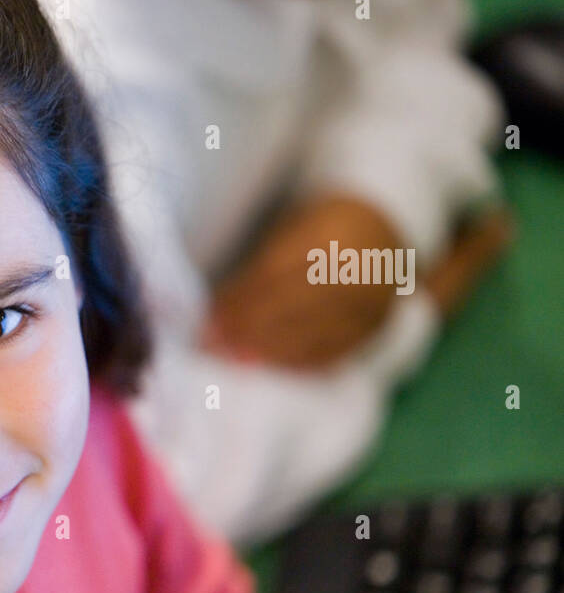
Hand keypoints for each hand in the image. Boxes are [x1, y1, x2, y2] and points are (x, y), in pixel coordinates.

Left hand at [203, 194, 402, 369]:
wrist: (384, 236)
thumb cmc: (320, 228)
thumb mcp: (292, 227)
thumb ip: (260, 264)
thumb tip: (217, 308)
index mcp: (334, 234)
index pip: (276, 274)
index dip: (239, 301)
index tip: (208, 321)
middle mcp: (359, 270)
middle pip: (293, 307)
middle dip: (248, 329)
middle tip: (212, 346)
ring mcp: (374, 302)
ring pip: (313, 334)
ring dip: (268, 350)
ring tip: (233, 359)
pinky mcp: (377, 328)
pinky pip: (334, 351)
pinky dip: (296, 362)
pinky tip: (268, 365)